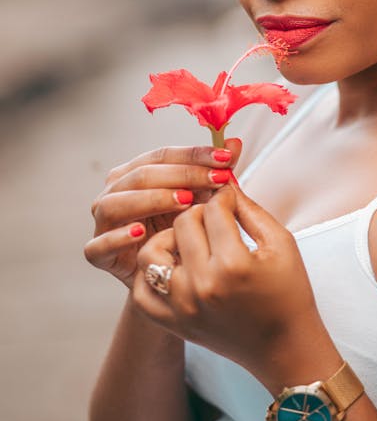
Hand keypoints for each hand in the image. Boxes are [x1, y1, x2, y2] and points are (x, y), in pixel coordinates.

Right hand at [84, 140, 240, 288]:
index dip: (195, 155)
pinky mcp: (97, 253)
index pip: (163, 155)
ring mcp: (103, 222)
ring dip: (151, 199)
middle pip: (142, 175)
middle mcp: (114, 192)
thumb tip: (235, 142)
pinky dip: (117, 237)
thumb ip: (215, 171)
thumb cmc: (183, 231)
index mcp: (135, 172)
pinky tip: (140, 232)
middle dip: (181, 175)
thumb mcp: (203, 200)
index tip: (227, 159)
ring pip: (116, 203)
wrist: (170, 278)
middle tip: (214, 180)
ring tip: (184, 202)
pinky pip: (99, 244)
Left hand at [131, 180, 336, 390]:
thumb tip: (224, 183)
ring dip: (169, 239)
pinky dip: (152, 274)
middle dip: (199, 213)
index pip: (213, 208)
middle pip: (183, 223)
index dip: (225, 197)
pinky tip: (173, 267)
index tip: (232, 200)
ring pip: (152, 252)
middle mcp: (202, 285)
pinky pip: (141, 291)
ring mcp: (182, 307)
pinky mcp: (172, 323)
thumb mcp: (280, 243)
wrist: (284, 346)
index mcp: (233, 264)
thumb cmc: (288, 292)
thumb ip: (250, 209)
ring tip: (190, 242)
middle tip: (215, 219)